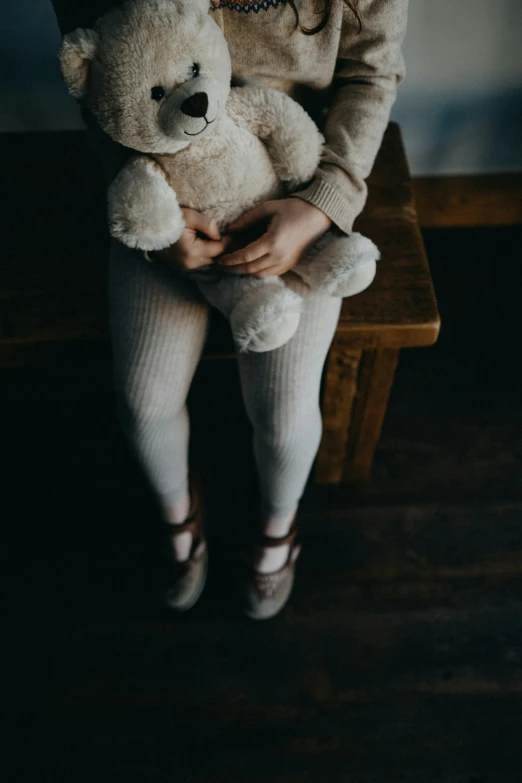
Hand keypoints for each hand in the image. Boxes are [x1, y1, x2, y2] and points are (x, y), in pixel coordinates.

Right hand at [155, 208, 230, 280]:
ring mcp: (187, 272)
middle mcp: (191, 266)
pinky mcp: (185, 275)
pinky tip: (217, 261)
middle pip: (219, 262)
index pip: (220, 249)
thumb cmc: (170, 220)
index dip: (230, 241)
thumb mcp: (189, 216)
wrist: (150, 230)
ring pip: (215, 273)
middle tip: (236, 242)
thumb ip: (207, 224)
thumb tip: (220, 236)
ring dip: (222, 263)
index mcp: (192, 251)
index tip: (235, 233)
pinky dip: (214, 272)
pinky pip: (206, 279)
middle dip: (228, 252)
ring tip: (227, 251)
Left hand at [217, 198, 331, 277]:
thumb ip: (247, 219)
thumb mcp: (268, 208)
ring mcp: (286, 262)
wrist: (318, 216)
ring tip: (232, 268)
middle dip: (233, 270)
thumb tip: (230, 230)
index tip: (219, 260)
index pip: (245, 256)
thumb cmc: (293, 208)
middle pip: (250, 269)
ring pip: (259, 274)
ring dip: (244, 273)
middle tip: (220, 268)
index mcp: (272, 242)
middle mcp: (279, 256)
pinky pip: (270, 273)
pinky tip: (249, 267)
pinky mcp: (290, 264)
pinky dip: (257, 272)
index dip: (230, 260)